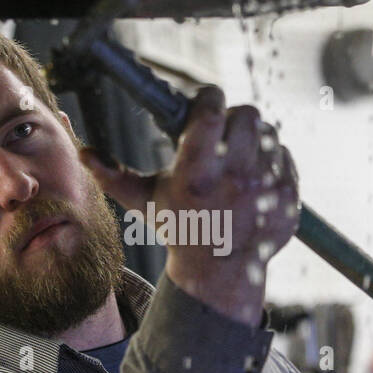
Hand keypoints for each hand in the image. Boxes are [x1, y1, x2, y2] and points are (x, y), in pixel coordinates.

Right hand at [80, 85, 299, 325]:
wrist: (219, 274)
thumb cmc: (181, 230)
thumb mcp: (146, 203)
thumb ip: (114, 175)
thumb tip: (84, 154)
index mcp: (197, 175)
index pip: (211, 111)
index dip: (208, 98)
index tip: (204, 102)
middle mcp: (235, 179)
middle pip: (247, 115)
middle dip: (233, 117)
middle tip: (222, 131)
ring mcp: (266, 190)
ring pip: (269, 134)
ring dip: (253, 139)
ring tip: (237, 157)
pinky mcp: (289, 198)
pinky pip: (285, 158)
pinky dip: (271, 161)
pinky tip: (254, 177)